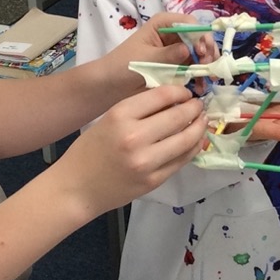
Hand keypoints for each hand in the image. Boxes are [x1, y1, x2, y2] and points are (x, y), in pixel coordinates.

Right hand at [59, 84, 205, 214]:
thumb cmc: (89, 150)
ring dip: (199, 127)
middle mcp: (135, 137)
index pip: (161, 96)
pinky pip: (182, 160)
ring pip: (186, 140)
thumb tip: (173, 98)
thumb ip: (139, 109)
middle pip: (177, 116)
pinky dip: (193, 148)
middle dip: (194, 108)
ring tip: (202, 120)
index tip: (186, 92)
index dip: (180, 91)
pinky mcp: (154, 180)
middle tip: (199, 105)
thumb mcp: (109, 119)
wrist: (76, 188)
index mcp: (120, 115)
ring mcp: (147, 161)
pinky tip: (195, 140)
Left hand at [104, 12, 214, 91]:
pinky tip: (200, 88)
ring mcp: (177, 51)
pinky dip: (200, 77)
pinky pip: (195, 69)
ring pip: (201, 55)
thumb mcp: (146, 59)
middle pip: (200, 39)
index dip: (200, 36)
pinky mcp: (178, 66)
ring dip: (206, 67)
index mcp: (164, 24)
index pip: (190, 24)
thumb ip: (168, 55)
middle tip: (209, 68)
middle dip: (207, 52)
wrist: (111, 85)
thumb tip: (188, 49)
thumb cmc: (123, 66)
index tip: (202, 52)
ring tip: (207, 81)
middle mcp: (174, 35)